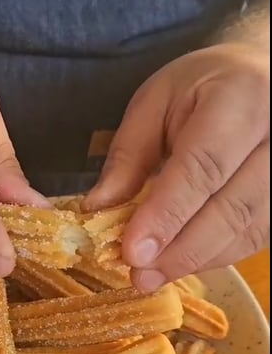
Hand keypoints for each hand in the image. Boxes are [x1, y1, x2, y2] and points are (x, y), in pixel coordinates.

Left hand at [84, 43, 269, 290]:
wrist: (258, 77)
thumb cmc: (201, 88)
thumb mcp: (154, 103)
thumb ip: (128, 155)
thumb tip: (97, 209)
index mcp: (241, 99)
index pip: (203, 166)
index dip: (167, 214)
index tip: (132, 251)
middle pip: (231, 208)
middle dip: (179, 250)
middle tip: (138, 275)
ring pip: (246, 231)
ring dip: (195, 261)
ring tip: (151, 276)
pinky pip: (254, 239)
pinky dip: (214, 257)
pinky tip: (180, 262)